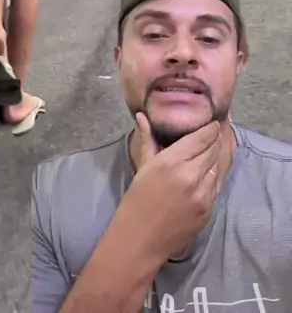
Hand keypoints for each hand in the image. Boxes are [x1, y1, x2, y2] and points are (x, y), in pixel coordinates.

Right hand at [127, 114, 220, 260]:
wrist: (141, 239)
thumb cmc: (137, 199)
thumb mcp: (143, 167)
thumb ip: (147, 139)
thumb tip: (142, 115)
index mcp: (172, 161)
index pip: (201, 138)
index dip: (210, 129)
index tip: (214, 122)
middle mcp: (191, 176)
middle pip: (213, 150)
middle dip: (216, 140)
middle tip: (217, 131)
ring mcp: (203, 195)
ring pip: (218, 167)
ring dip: (217, 157)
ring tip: (217, 148)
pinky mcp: (209, 210)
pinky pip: (217, 186)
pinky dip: (215, 175)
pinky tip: (210, 170)